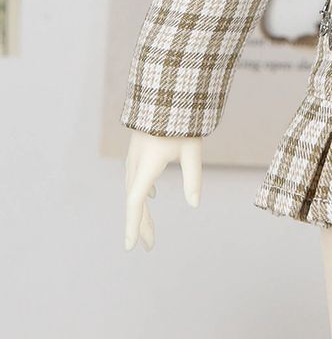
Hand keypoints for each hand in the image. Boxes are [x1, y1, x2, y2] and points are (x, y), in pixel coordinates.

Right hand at [124, 129, 203, 250]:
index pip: (135, 202)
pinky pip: (135, 177)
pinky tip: (151, 197)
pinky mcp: (139, 149)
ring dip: (140, 210)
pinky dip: (142, 192)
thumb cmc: (182, 120)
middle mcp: (136, 162)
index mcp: (147, 164)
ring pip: (133, 189)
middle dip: (140, 224)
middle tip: (149, 246)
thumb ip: (193, 177)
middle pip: (134, 200)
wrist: (168, 91)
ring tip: (149, 230)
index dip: (132, 225)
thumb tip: (194, 204)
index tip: (131, 246)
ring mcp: (135, 155)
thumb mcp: (192, 149)